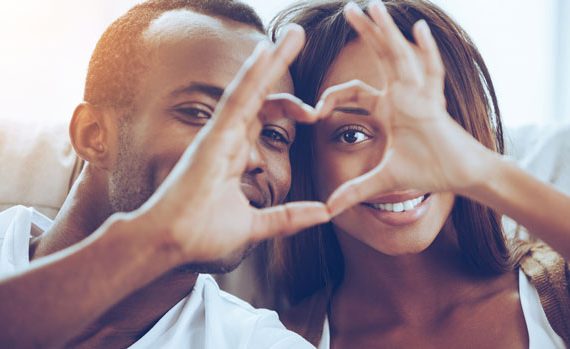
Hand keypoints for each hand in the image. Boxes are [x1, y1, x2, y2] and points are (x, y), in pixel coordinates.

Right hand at [134, 25, 328, 262]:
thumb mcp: (256, 225)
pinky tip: (267, 51)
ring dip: (271, 60)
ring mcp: (219, 135)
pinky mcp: (212, 138)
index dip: (289, 107)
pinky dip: (251, 75)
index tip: (315, 114)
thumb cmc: (202, 235)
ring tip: (293, 34)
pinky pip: (236, 100)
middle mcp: (227, 138)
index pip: (263, 116)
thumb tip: (324, 213)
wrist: (170, 244)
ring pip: (249, 89)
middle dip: (279, 67)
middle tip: (299, 37)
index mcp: (235, 153)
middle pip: (259, 94)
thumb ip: (289, 218)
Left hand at [320, 1, 495, 215]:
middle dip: (366, 32)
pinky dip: (426, 52)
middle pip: (380, 57)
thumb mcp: (383, 180)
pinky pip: (431, 74)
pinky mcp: (435, 104)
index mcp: (387, 109)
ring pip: (400, 57)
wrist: (461, 175)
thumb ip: (355, 191)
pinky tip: (418, 29)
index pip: (354, 92)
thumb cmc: (428, 171)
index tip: (314, 110)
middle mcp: (402, 95)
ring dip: (387, 31)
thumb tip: (328, 210)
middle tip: (350, 8)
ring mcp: (420, 95)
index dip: (332, 96)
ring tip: (374, 6)